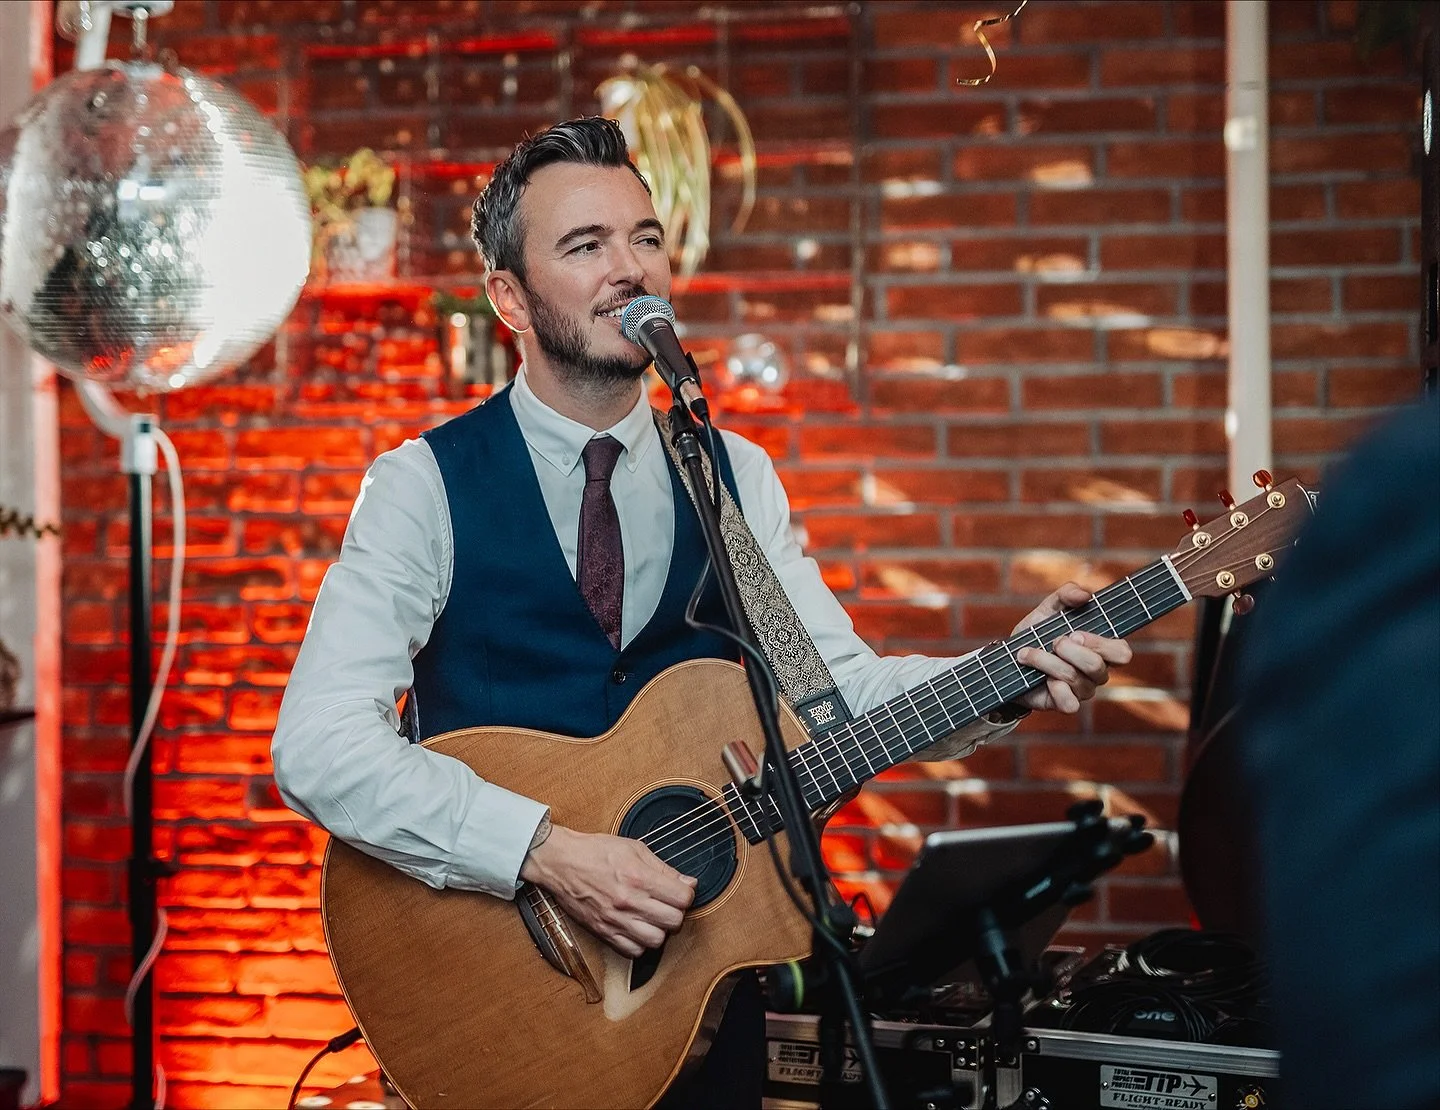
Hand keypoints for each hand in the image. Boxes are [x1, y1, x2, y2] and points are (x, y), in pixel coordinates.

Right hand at [519, 825, 695, 958]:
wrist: (561, 862)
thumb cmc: (595, 852)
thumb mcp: (634, 848)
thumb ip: (663, 868)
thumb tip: (688, 883)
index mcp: (639, 877)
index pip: (682, 899)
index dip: (686, 894)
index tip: (680, 891)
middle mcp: (629, 902)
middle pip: (673, 922)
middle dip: (676, 913)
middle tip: (668, 904)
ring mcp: (616, 920)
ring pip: (656, 941)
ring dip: (659, 930)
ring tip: (653, 918)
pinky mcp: (604, 932)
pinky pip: (633, 951)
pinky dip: (640, 943)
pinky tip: (638, 928)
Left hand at [1011, 582, 1132, 712]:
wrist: (1008, 659)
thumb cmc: (1036, 633)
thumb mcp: (1049, 608)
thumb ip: (1067, 594)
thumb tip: (1084, 595)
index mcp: (1100, 649)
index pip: (1122, 653)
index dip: (1101, 644)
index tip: (1076, 633)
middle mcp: (1097, 672)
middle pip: (1097, 666)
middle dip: (1070, 651)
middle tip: (1054, 642)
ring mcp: (1083, 690)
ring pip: (1073, 678)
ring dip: (1045, 661)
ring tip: (1027, 653)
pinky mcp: (1066, 704)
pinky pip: (1069, 703)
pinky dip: (1051, 688)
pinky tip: (1039, 678)